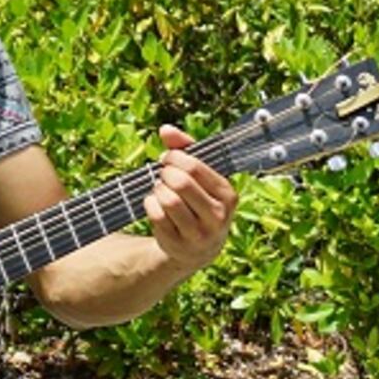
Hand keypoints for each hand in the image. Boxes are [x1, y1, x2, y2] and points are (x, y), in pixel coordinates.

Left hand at [142, 126, 236, 270]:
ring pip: (168, 200)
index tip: (167, 158)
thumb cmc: (198, 203)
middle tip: (163, 173)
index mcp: (228, 195)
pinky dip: (150, 203)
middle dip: (166, 173)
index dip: (174, 157)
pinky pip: (156, 215)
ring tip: (161, 188)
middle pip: (181, 183)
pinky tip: (155, 203)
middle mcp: (218, 216)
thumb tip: (165, 129)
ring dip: (158, 189)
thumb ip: (185, 149)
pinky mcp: (179, 244)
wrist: (196, 249)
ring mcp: (199, 234)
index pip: (195, 167)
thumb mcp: (200, 178)